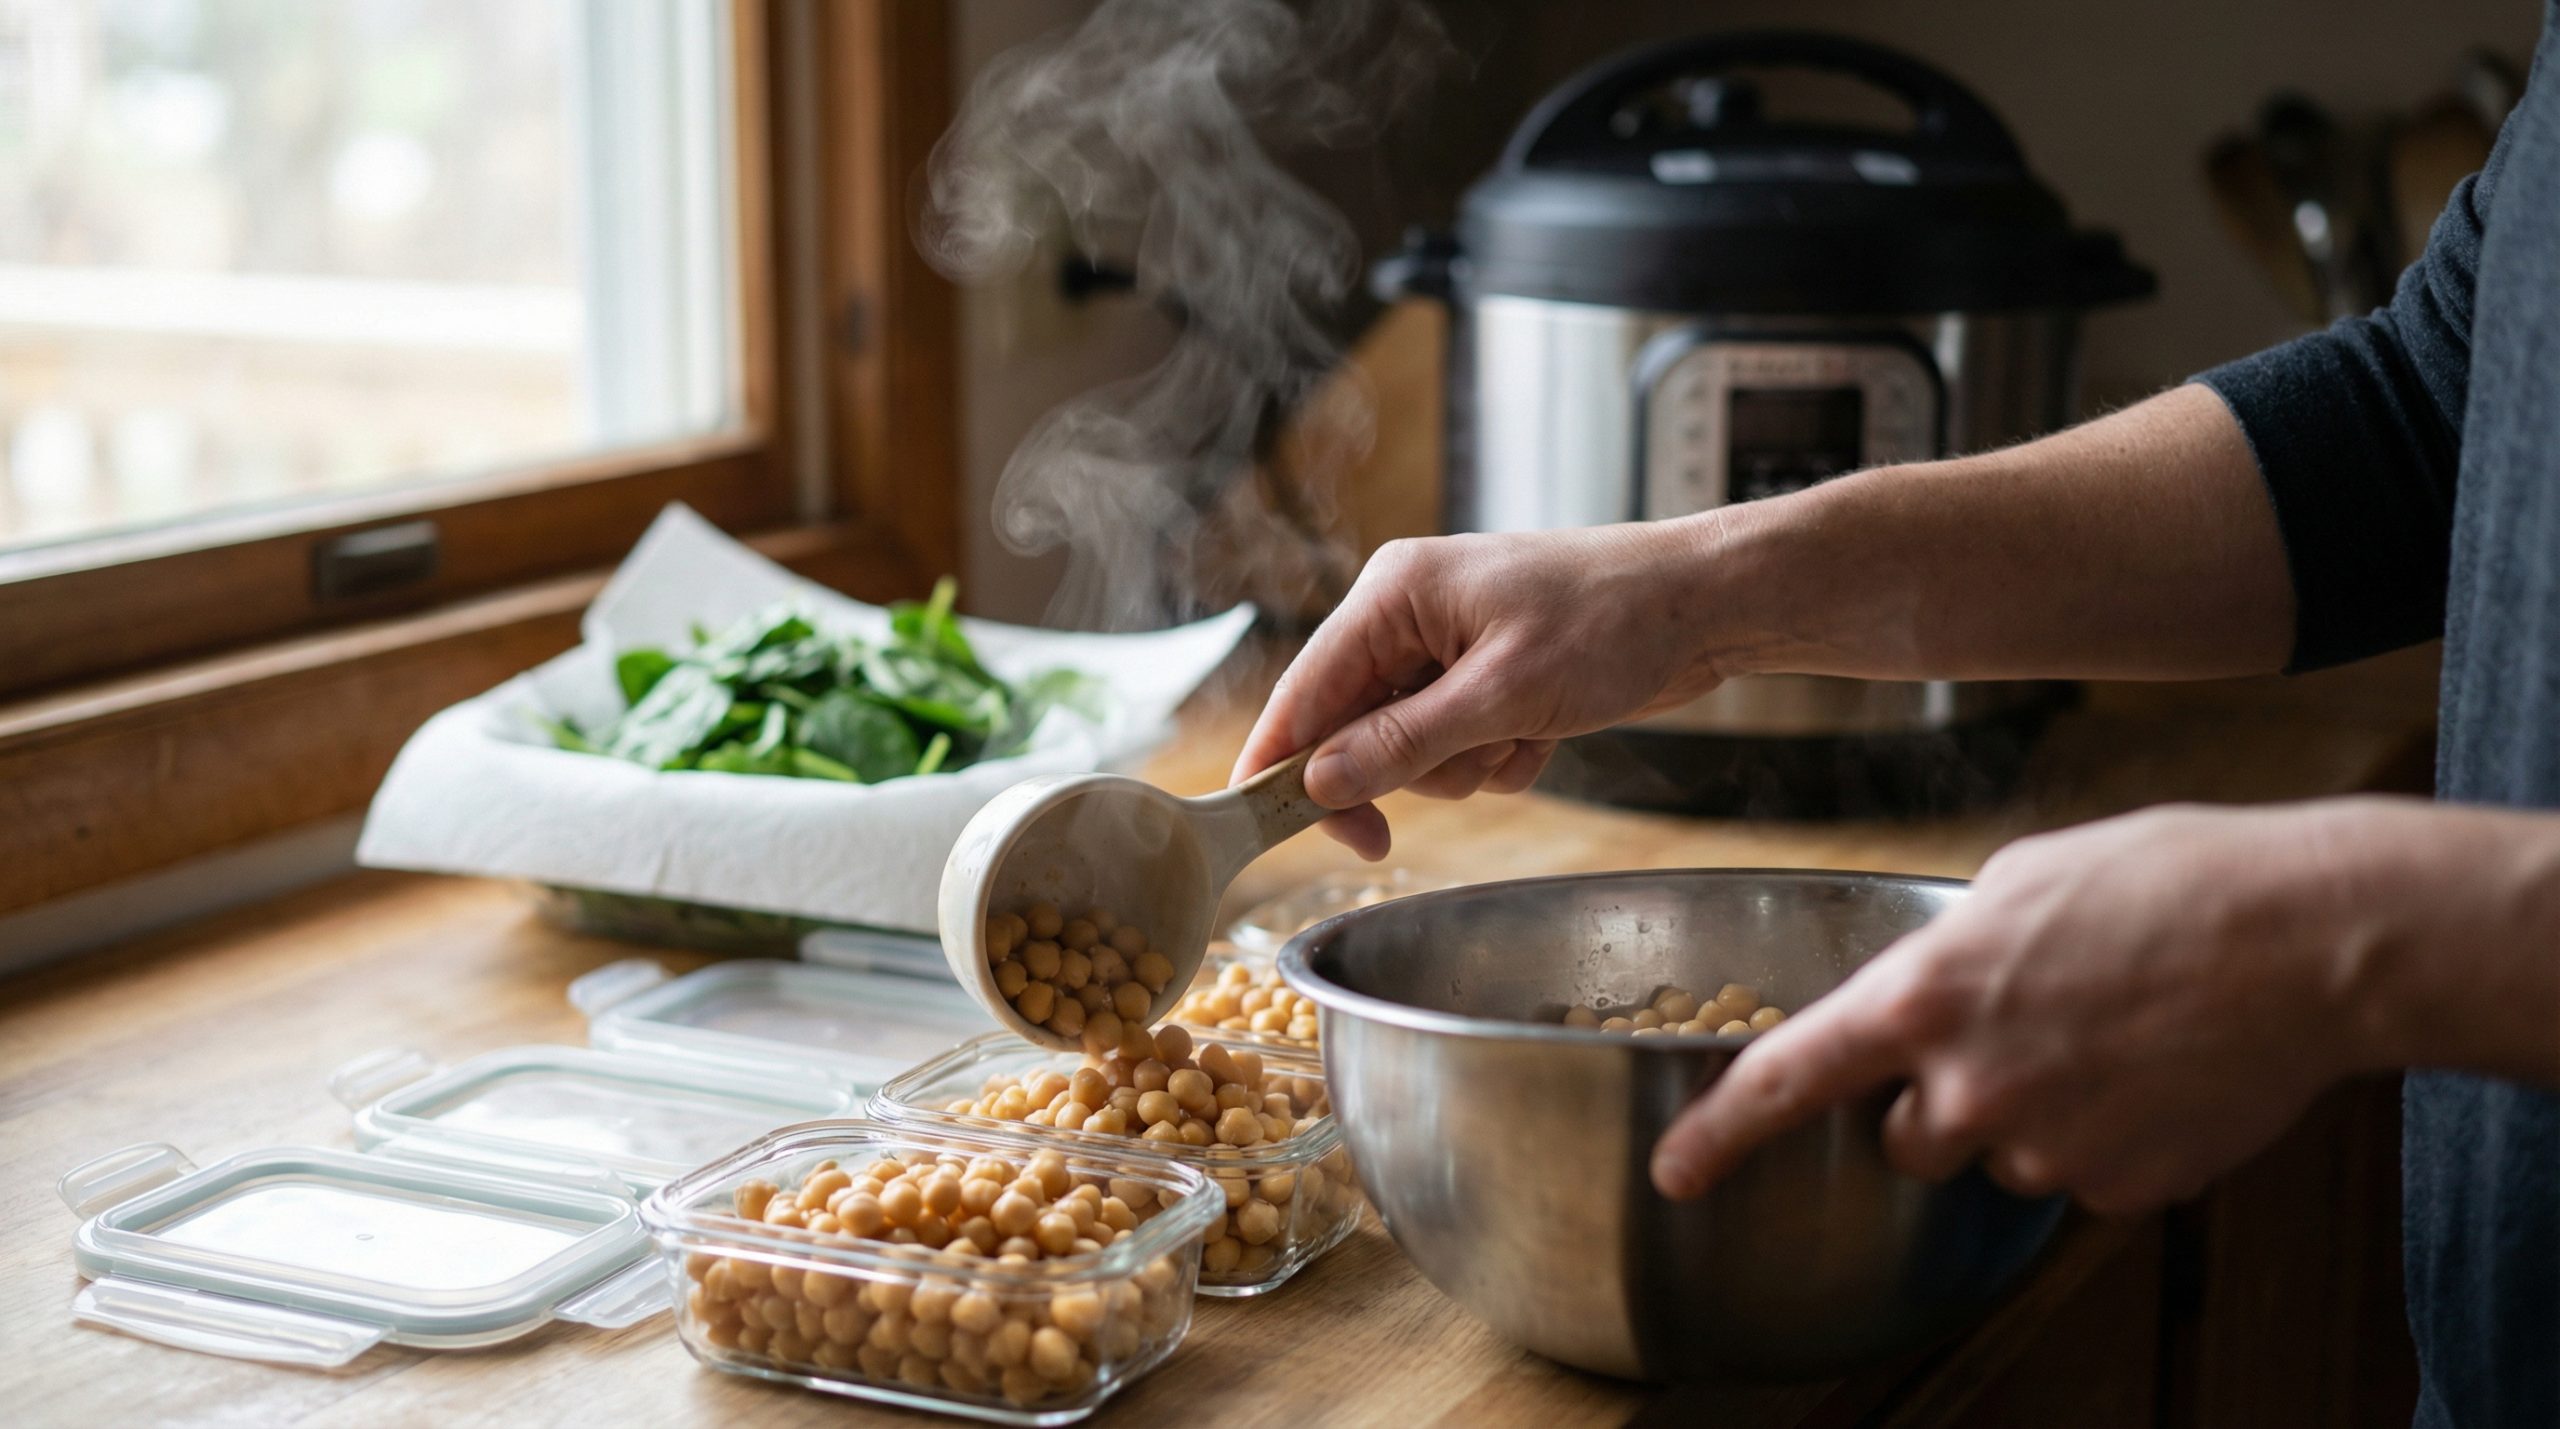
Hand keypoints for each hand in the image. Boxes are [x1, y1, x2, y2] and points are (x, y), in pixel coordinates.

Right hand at [1233, 522, 1729, 857]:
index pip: (1306, 689)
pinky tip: (1543, 734)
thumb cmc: (1613, 620)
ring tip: (1522, 733)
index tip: (1265, 825)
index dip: (1282, 761)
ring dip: (1462, 766)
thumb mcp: (1502, 693)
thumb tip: (1320, 783)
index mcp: (1394, 593)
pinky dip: (1497, 758)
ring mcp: (1450, 649)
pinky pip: (1458, 749)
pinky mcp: (1488, 679)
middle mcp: (1410, 615)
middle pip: (1352, 728)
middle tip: (1426, 803)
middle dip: (1405, 768)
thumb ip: (1404, 743)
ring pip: (1409, 749)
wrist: (1707, 605)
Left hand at [1651, 802, 2395, 1213]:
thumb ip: (1948, 949)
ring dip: (2031, 1117)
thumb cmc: (2169, 881)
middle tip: (2019, 1037)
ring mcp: (2045, 1146)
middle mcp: (1968, 1086)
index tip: (1675, 1175)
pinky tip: (2157, 1074)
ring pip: (2000, 1159)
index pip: (1789, 1079)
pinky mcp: (2120, 1188)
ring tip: (2110, 1038)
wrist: (2309, 937)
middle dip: (1937, 1104)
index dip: (1720, 1133)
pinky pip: (2081, 1179)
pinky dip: (2106, 1140)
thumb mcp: (2021, 877)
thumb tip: (1932, 987)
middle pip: (1904, 1138)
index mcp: (1925, 995)